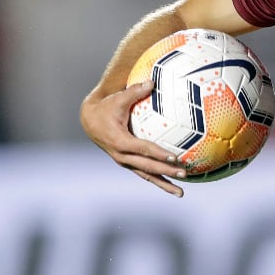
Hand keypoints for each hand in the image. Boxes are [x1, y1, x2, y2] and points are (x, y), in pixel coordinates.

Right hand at [80, 81, 186, 196]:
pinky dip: (158, 180)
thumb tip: (153, 81)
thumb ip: (136, 91)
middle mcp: (122, 155)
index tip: (175, 157)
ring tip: (180, 193)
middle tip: (184, 173)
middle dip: (165, 171)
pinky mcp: (128, 163)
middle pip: (146, 166)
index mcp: (120, 141)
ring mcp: (124, 161)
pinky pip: (144, 173)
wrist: (90, 121)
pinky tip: (173, 184)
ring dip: (163, 184)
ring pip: (146, 175)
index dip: (158, 154)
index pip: (142, 149)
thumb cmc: (107, 107)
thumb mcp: (119, 98)